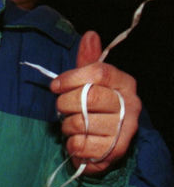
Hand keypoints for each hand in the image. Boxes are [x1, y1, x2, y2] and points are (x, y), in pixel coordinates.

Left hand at [51, 31, 140, 174]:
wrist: (111, 137)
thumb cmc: (96, 102)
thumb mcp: (91, 79)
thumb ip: (88, 59)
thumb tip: (90, 35)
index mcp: (124, 82)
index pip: (98, 72)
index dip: (72, 77)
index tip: (54, 85)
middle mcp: (130, 104)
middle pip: (90, 97)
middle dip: (66, 103)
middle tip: (61, 107)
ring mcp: (125, 129)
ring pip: (83, 123)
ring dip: (67, 125)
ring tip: (70, 124)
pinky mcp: (116, 151)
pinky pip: (84, 145)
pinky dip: (72, 143)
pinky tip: (75, 139)